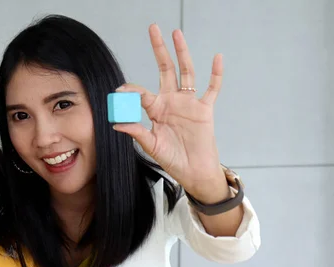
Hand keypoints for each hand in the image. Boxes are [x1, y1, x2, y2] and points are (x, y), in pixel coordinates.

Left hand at [113, 24, 227, 201]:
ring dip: (182, 53)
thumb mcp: (151, 146)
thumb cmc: (171, 159)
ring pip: (186, 72)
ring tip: (177, 33)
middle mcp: (171, 101)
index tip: (119, 91)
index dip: (131, 91)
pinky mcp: (204, 109)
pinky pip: (212, 88)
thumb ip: (137, 133)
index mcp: (155, 110)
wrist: (193, 171)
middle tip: (154, 29)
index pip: (142, 93)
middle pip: (165, 69)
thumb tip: (116, 124)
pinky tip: (217, 58)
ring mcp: (188, 103)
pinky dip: (215, 74)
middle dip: (159, 49)